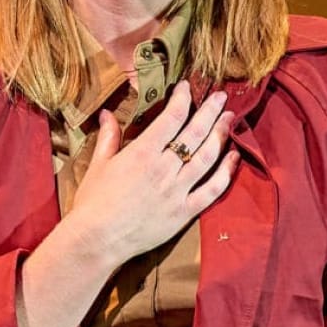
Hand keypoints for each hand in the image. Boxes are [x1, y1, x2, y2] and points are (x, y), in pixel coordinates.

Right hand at [67, 80, 238, 264]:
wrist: (97, 240)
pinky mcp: (184, 213)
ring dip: (221, 135)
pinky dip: (226, 173)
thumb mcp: (98, 164)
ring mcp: (177, 191)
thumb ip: (109, 137)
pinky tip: (233, 157)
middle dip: (210, 111)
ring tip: (230, 118)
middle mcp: (164, 169)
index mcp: (143, 153)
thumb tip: (107, 112)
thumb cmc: (93, 202)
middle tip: (221, 96)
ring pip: (207, 157)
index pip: (171, 117)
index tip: (188, 87)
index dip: (183, 99)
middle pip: (195, 133)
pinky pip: (212, 190)